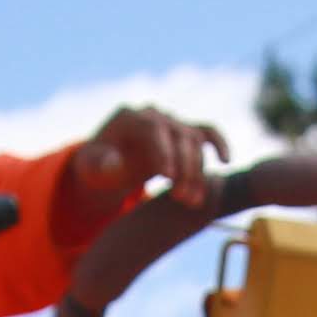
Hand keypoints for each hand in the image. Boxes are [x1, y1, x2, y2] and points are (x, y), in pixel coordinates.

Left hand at [62, 105, 232, 229]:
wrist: (106, 165)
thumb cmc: (96, 167)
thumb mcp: (89, 168)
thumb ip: (99, 165)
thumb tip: (115, 163)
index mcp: (128, 116)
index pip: (153, 128)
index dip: (162, 150)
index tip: (167, 178)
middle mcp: (153, 114)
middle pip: (178, 135)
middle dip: (183, 167)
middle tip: (182, 198)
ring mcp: (170, 122)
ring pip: (194, 141)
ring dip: (197, 171)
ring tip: (191, 202)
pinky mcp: (183, 133)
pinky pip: (207, 133)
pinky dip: (219, 144)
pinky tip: (226, 161)